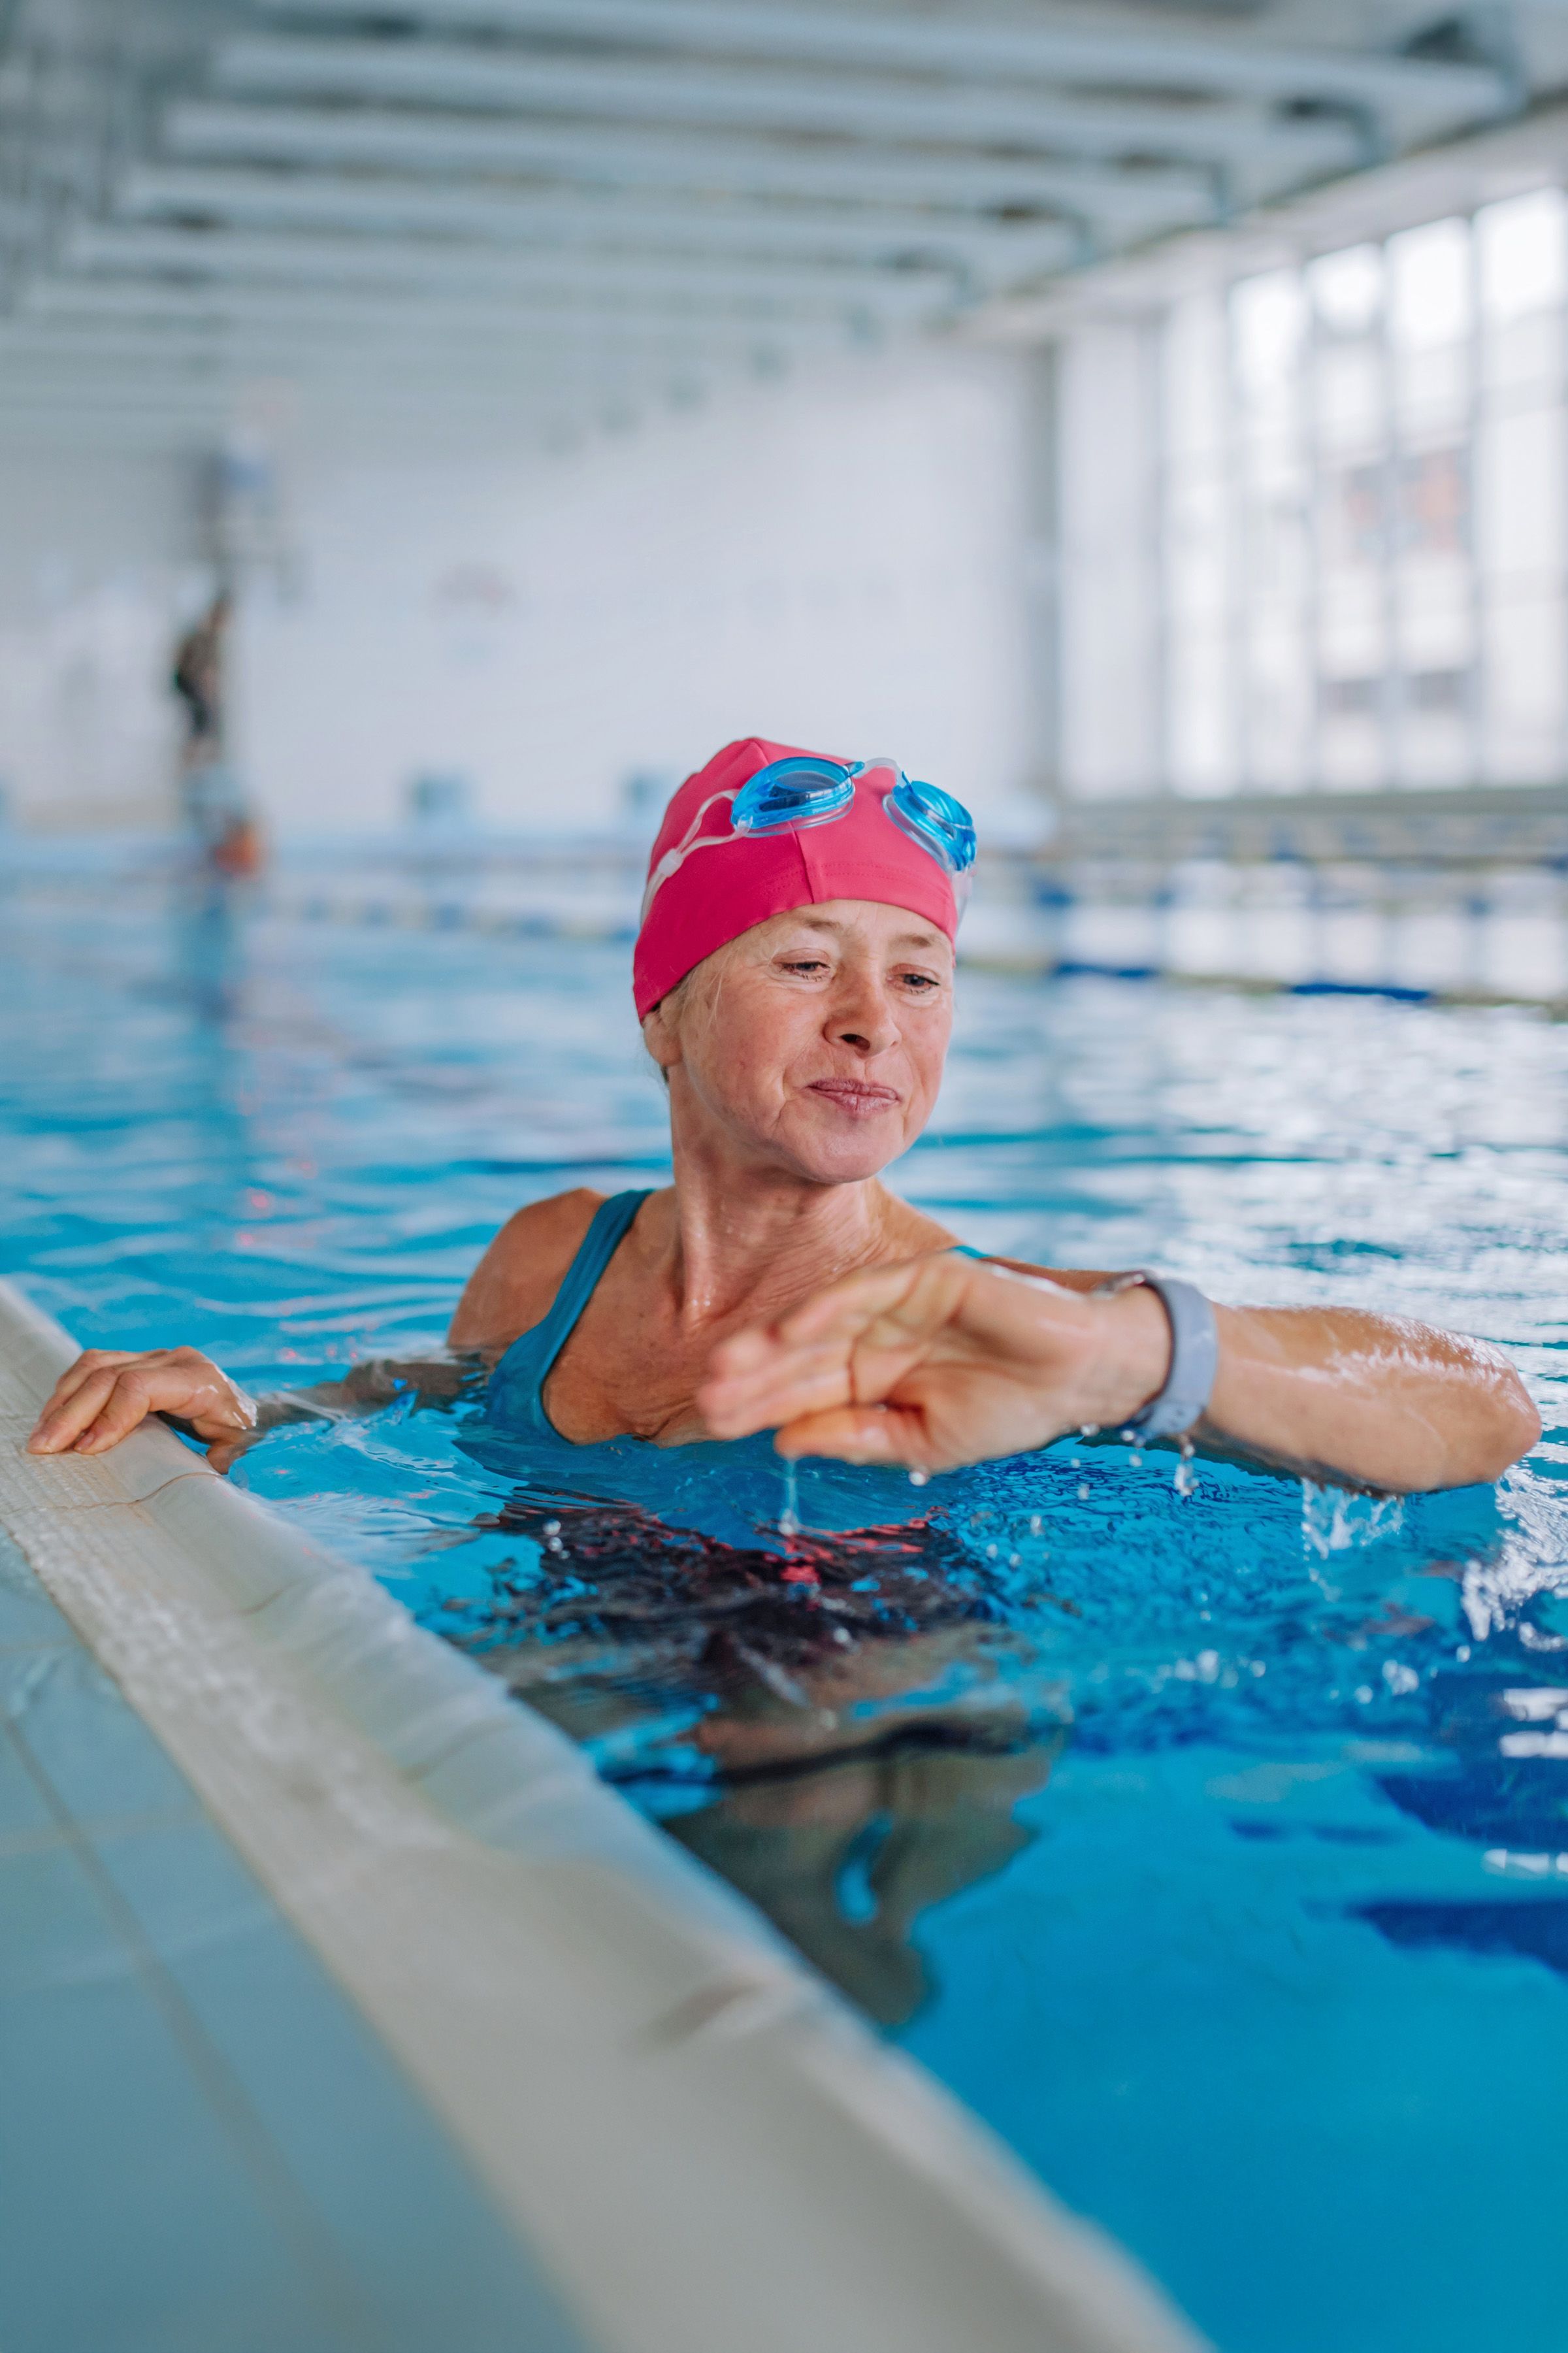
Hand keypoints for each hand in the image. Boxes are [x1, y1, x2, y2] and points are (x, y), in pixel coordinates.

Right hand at [27, 1347, 256, 1467]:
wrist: (248, 1404)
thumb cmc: (242, 1428)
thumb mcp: (237, 1447)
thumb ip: (216, 1461)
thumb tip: (182, 1479)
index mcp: (198, 1379)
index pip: (140, 1386)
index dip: (109, 1416)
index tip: (85, 1449)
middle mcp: (172, 1360)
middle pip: (108, 1376)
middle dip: (71, 1413)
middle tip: (44, 1446)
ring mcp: (152, 1356)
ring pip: (95, 1366)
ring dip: (62, 1401)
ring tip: (42, 1435)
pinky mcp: (136, 1360)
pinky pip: (94, 1367)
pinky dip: (70, 1391)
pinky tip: (55, 1417)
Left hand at [698, 1253, 1170, 1471]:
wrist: (1084, 1376)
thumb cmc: (1011, 1410)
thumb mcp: (923, 1442)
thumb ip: (856, 1437)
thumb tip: (785, 1443)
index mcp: (871, 1379)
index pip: (802, 1392)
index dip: (758, 1407)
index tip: (708, 1426)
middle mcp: (874, 1338)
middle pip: (798, 1358)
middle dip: (751, 1380)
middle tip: (700, 1401)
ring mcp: (896, 1305)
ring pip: (819, 1323)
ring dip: (772, 1344)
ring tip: (726, 1368)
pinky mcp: (925, 1276)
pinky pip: (865, 1290)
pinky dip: (827, 1307)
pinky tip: (789, 1330)